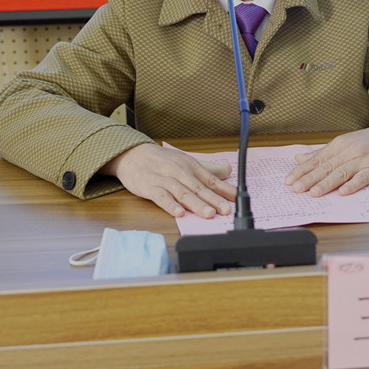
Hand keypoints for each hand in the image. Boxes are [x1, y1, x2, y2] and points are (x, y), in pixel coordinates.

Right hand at [102, 144, 235, 217]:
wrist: (132, 154)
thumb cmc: (161, 160)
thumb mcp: (185, 161)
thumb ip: (207, 169)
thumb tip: (228, 171)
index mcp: (189, 165)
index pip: (210, 179)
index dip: (224, 189)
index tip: (236, 198)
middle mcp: (179, 172)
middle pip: (199, 187)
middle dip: (214, 199)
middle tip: (226, 210)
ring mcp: (164, 180)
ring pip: (183, 193)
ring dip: (197, 204)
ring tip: (209, 214)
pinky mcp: (150, 187)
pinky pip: (161, 197)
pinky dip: (170, 205)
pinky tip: (179, 213)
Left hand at [285, 127, 368, 196]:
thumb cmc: (367, 142)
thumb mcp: (342, 143)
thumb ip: (321, 152)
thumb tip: (299, 158)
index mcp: (338, 145)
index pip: (316, 159)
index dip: (302, 170)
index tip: (289, 180)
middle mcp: (348, 151)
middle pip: (326, 167)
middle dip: (309, 179)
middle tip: (296, 188)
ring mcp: (362, 160)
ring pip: (341, 173)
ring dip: (326, 183)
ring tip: (314, 193)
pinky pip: (362, 177)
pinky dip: (352, 185)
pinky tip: (343, 192)